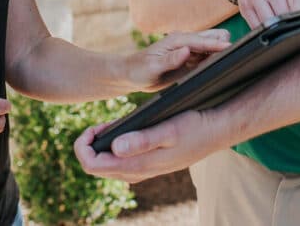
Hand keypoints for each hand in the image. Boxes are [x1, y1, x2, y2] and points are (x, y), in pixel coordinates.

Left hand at [74, 109, 216, 182]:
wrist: (216, 132)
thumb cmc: (194, 127)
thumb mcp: (168, 130)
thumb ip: (142, 141)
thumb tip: (114, 147)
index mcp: (137, 165)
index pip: (92, 166)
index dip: (83, 147)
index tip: (92, 128)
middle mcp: (137, 172)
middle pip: (96, 168)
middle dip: (89, 147)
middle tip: (98, 126)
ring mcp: (143, 170)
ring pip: (108, 166)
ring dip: (101, 148)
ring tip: (108, 127)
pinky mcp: (150, 163)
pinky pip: (121, 162)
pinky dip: (114, 148)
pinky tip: (122, 131)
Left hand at [126, 30, 230, 91]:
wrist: (131, 74)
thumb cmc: (139, 69)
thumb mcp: (152, 67)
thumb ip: (170, 59)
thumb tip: (187, 50)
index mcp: (177, 40)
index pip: (202, 40)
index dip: (217, 44)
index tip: (231, 48)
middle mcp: (185, 42)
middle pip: (212, 36)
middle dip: (223, 43)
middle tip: (232, 57)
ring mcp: (188, 50)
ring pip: (212, 47)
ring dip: (220, 52)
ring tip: (231, 62)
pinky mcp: (189, 60)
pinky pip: (207, 57)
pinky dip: (214, 60)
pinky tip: (219, 67)